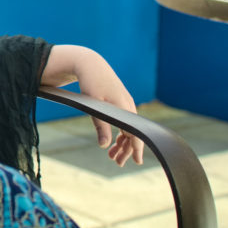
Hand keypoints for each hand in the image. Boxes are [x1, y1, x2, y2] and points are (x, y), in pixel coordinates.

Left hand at [41, 45, 144, 166]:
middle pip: (132, 133)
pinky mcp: (120, 101)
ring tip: (111, 155)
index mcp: (124, 107)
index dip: (136, 149)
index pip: (135, 133)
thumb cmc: (91, 83)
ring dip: (121, 142)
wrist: (90, 64)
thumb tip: (105, 145)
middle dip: (126, 150)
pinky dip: (120, 132)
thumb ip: (101, 126)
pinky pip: (124, 121)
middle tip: (116, 162)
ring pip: (128, 128)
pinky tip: (112, 140)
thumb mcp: (93, 106)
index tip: (136, 162)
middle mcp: (128, 106)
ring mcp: (125, 103)